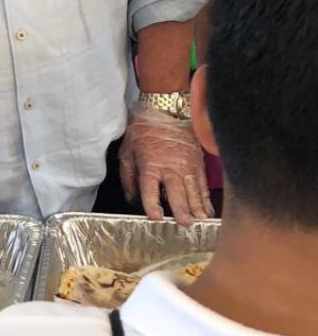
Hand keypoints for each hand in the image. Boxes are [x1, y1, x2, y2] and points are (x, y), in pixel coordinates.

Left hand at [118, 106, 213, 226]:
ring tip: (201, 221)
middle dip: (181, 209)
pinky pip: (203, 184)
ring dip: (197, 207)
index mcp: (150, 166)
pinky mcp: (198, 163)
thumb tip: (131, 199)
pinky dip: (206, 198)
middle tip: (186, 224)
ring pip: (193, 190)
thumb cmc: (143, 132)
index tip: (156, 217)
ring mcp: (187, 166)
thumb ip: (128, 177)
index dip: (152, 204)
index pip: (150, 189)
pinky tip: (208, 211)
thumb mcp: (127, 152)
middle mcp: (170, 168)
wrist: (165, 111)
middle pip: (177, 192)